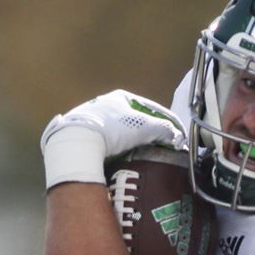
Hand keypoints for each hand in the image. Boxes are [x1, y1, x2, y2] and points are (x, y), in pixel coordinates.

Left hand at [40, 89, 186, 188]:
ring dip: (132, 141)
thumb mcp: (143, 127)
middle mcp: (105, 104)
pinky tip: (121, 157)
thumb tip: (177, 136)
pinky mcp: (82, 135)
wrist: (77, 141)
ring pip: (120, 131)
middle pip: (135, 119)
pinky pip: (106, 142)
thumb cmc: (112, 129)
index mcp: (121, 97)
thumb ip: (163, 129)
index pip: (151, 107)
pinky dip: (116, 149)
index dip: (167, 120)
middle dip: (149, 131)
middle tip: (161, 144)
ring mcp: (92, 119)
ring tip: (142, 153)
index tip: (177, 134)